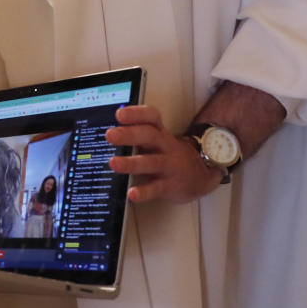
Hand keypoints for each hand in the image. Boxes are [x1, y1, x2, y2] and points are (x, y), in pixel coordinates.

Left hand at [106, 105, 221, 202]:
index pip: (151, 117)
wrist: (201, 174)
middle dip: (129, 134)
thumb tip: (105, 128)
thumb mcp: (156, 139)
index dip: (136, 114)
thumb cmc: (168, 153)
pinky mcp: (171, 185)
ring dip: (131, 163)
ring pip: (152, 162)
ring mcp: (170, 165)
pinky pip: (157, 188)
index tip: (120, 114)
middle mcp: (166, 146)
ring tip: (113, 163)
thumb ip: (135, 132)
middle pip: (149, 136)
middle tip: (110, 135)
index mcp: (159, 132)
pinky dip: (144, 192)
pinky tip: (132, 194)